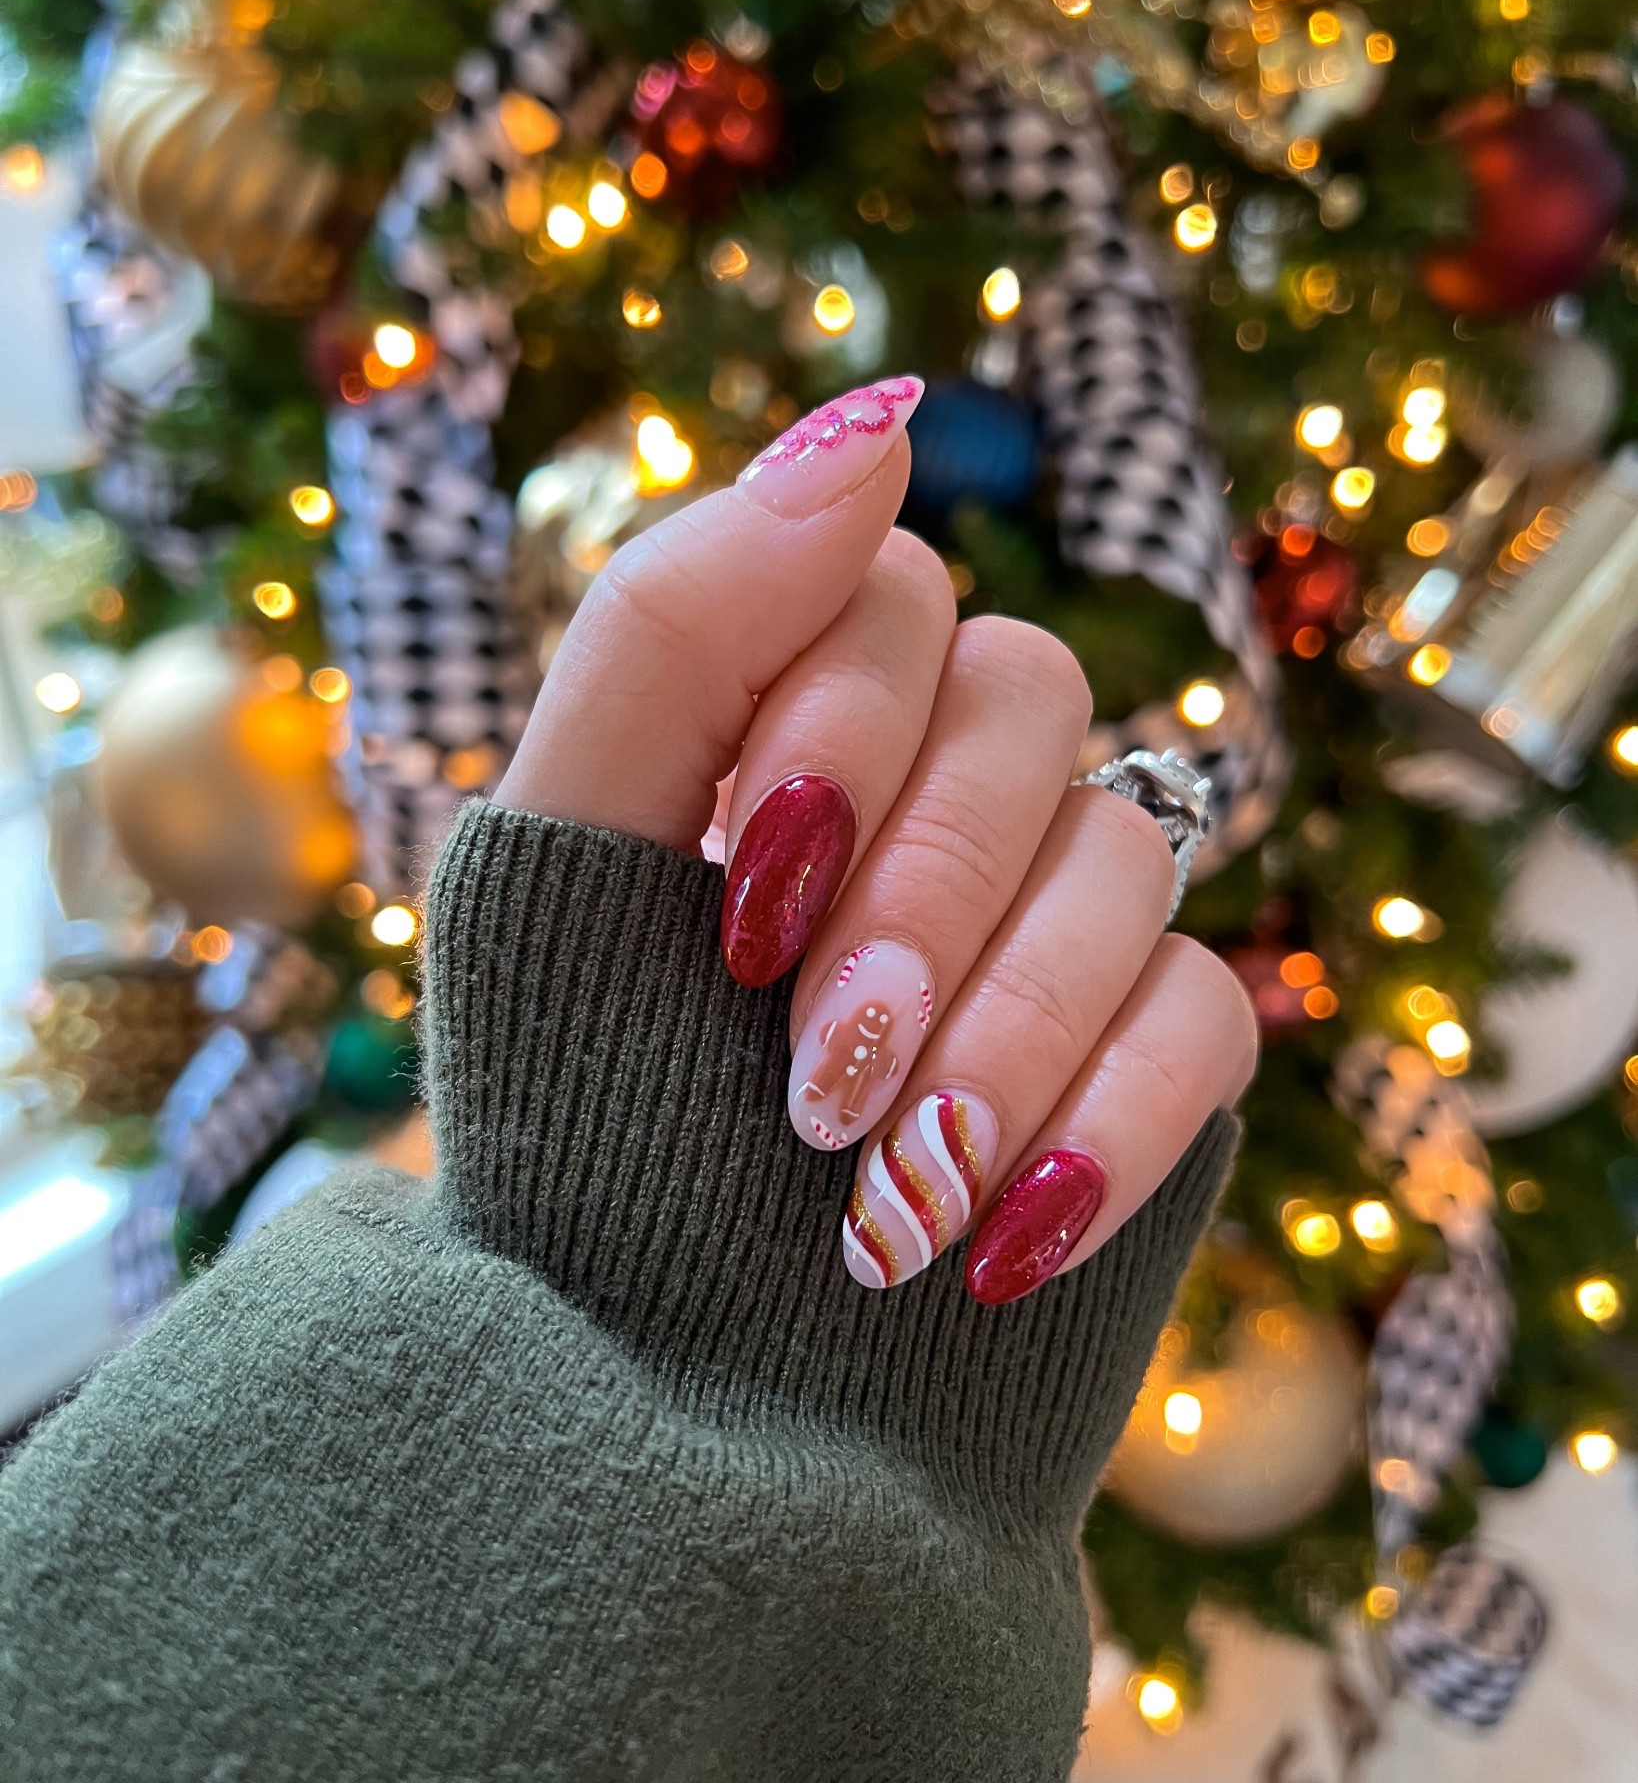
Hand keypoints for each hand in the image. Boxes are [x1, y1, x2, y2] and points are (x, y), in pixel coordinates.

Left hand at [496, 378, 1256, 1304]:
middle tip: (814, 1072)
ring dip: (1000, 1024)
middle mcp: (934, 798)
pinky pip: (1208, 1012)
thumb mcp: (556, 865)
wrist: (673, 1407)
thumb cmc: (589, 1128)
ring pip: (1131, 848)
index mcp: (790, 727)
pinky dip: (1102, 1120)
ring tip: (880, 1183)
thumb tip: (873, 428)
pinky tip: (994, 1234)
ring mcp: (1052, 922)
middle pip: (1034, 700)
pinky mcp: (1145, 1055)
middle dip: (922, 890)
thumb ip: (675, 628)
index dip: (838, 720)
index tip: (744, 901)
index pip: (890, 591)